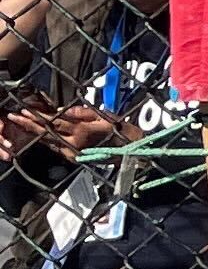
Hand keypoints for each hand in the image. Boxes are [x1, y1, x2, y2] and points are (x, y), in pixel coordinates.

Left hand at [1, 106, 120, 156]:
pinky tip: (39, 135)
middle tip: (14, 117)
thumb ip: (83, 112)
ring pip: (48, 142)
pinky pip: (56, 148)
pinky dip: (46, 140)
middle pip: (46, 133)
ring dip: (34, 133)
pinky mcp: (74, 158)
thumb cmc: (123, 131)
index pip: (54, 122)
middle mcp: (74, 144)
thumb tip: (62, 110)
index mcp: (82, 131)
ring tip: (22, 124)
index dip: (38, 116)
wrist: (133, 152)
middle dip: (28, 124)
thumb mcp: (106, 116)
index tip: (24, 110)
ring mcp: (73, 153)